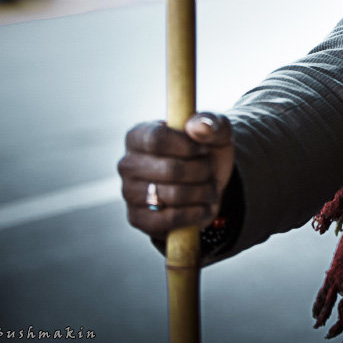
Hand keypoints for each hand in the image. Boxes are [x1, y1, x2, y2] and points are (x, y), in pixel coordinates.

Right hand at [118, 112, 234, 237]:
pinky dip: (195, 214)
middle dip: (202, 171)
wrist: (205, 182)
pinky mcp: (138, 219)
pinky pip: (169, 220)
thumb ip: (211, 122)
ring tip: (210, 188)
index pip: (157, 139)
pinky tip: (204, 206)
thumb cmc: (205, 150)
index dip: (187, 146)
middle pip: (170, 169)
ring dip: (203, 192)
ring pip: (174, 195)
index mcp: (139, 135)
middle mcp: (127, 164)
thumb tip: (198, 126)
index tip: (204, 149)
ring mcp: (129, 193)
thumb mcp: (215, 131)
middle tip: (211, 170)